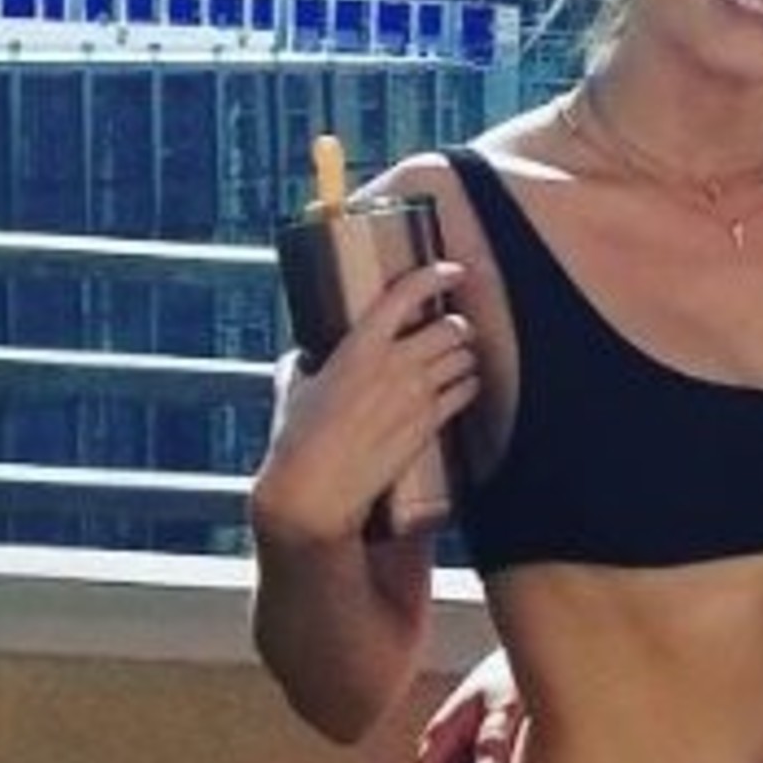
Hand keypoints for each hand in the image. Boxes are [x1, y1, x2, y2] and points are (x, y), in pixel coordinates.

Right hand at [252, 260, 478, 551]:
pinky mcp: (429, 425)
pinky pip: (466, 392)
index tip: (452, 271)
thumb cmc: (297, 441)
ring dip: (465, 356)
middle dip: (455, 327)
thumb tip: (304, 355)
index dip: (436, 275)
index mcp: (359, 345)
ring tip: (457, 360)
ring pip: (464, 358)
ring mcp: (416, 395)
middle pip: (450, 327)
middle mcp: (394, 364)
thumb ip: (304, 361)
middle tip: (451, 331)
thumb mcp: (293, 386)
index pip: (407, 294)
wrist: (316, 490)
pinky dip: (469, 386)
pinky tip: (462, 388)